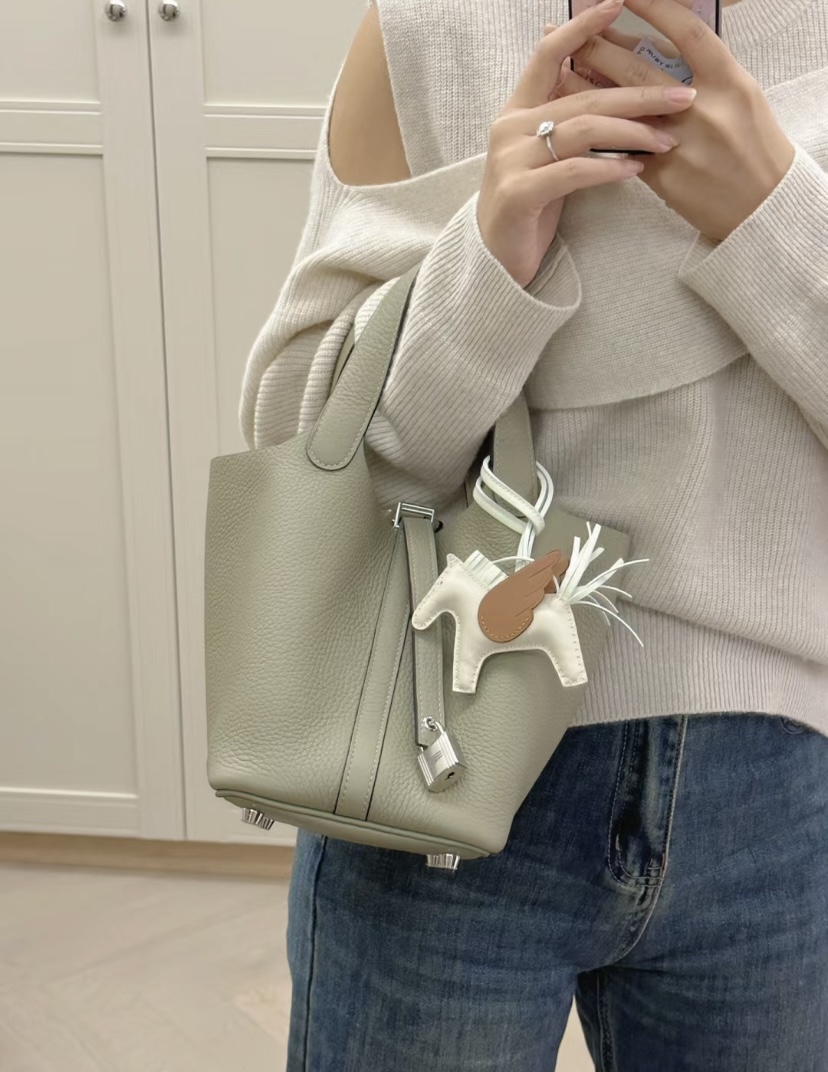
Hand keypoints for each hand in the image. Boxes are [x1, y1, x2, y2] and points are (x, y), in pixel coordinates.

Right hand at [477, 0, 696, 287]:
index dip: (583, 28)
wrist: (493, 261)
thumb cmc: (530, 210)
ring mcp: (510, 160)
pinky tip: (635, 169)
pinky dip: (608, 167)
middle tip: (684, 96)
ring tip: (668, 140)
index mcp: (517, 113)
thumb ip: (571, 127)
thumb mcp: (549, 160)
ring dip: (632, 132)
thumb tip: (621, 97)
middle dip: (638, 94)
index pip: (548, 55)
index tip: (616, 3)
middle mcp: (509, 129)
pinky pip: (572, 171)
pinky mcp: (518, 193)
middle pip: (583, 96)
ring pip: (581, 130)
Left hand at [556, 0, 795, 240]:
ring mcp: (680, 145)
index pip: (686, 33)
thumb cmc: (755, 147)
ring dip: (587, 87)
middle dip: (601, 47)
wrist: (762, 208)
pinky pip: (623, 150)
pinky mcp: (662, 178)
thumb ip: (703, 73)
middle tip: (575, 29)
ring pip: (623, 111)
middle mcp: (702, 110)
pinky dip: (597, 130)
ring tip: (561, 67)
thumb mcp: (740, 97)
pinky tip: (574, 119)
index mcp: (728, 82)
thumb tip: (659, 48)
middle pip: (640, 71)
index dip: (654, 8)